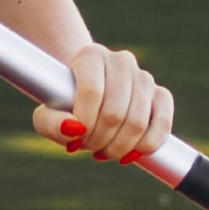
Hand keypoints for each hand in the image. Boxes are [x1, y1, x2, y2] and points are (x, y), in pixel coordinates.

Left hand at [32, 43, 172, 163]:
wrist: (86, 94)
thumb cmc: (64, 106)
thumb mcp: (45, 116)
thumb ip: (51, 123)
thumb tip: (75, 129)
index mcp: (91, 56)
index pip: (92, 93)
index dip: (85, 123)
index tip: (75, 137)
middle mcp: (121, 60)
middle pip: (115, 112)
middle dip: (99, 140)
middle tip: (88, 147)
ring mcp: (144, 77)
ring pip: (138, 122)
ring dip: (119, 147)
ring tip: (104, 151)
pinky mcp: (161, 95)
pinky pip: (163, 124)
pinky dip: (146, 146)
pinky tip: (129, 154)